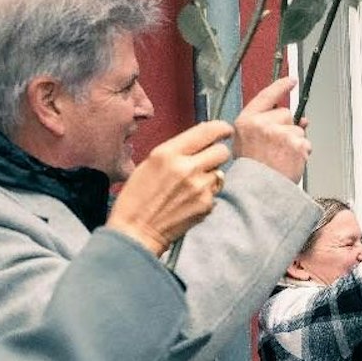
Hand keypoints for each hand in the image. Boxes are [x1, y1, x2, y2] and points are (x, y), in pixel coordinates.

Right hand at [106, 119, 234, 255]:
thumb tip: (202, 140)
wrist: (136, 231)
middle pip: (222, 151)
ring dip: (211, 174)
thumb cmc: (137, 196)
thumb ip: (176, 150)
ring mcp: (199, 188)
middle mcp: (187, 168)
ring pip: (220, 172)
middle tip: (208, 159)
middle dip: (217, 153)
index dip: (221, 129)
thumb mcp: (150, 163)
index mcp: (168, 153)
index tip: (225, 130)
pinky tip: (190, 199)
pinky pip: (215, 191)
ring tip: (193, 184)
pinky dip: (207, 193)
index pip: (208, 131)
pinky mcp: (206, 204)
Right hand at [231, 77, 310, 182]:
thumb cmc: (252, 170)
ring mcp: (280, 132)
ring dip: (295, 142)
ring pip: (298, 130)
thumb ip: (268, 126)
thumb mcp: (247, 142)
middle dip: (287, 127)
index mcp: (246, 121)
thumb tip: (302, 119)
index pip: (265, 97)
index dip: (279, 87)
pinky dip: (302, 153)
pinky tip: (289, 163)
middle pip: (286, 114)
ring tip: (281, 158)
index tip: (290, 80)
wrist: (257, 190)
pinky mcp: (295, 142)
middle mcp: (262, 123)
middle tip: (275, 147)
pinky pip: (305, 143)